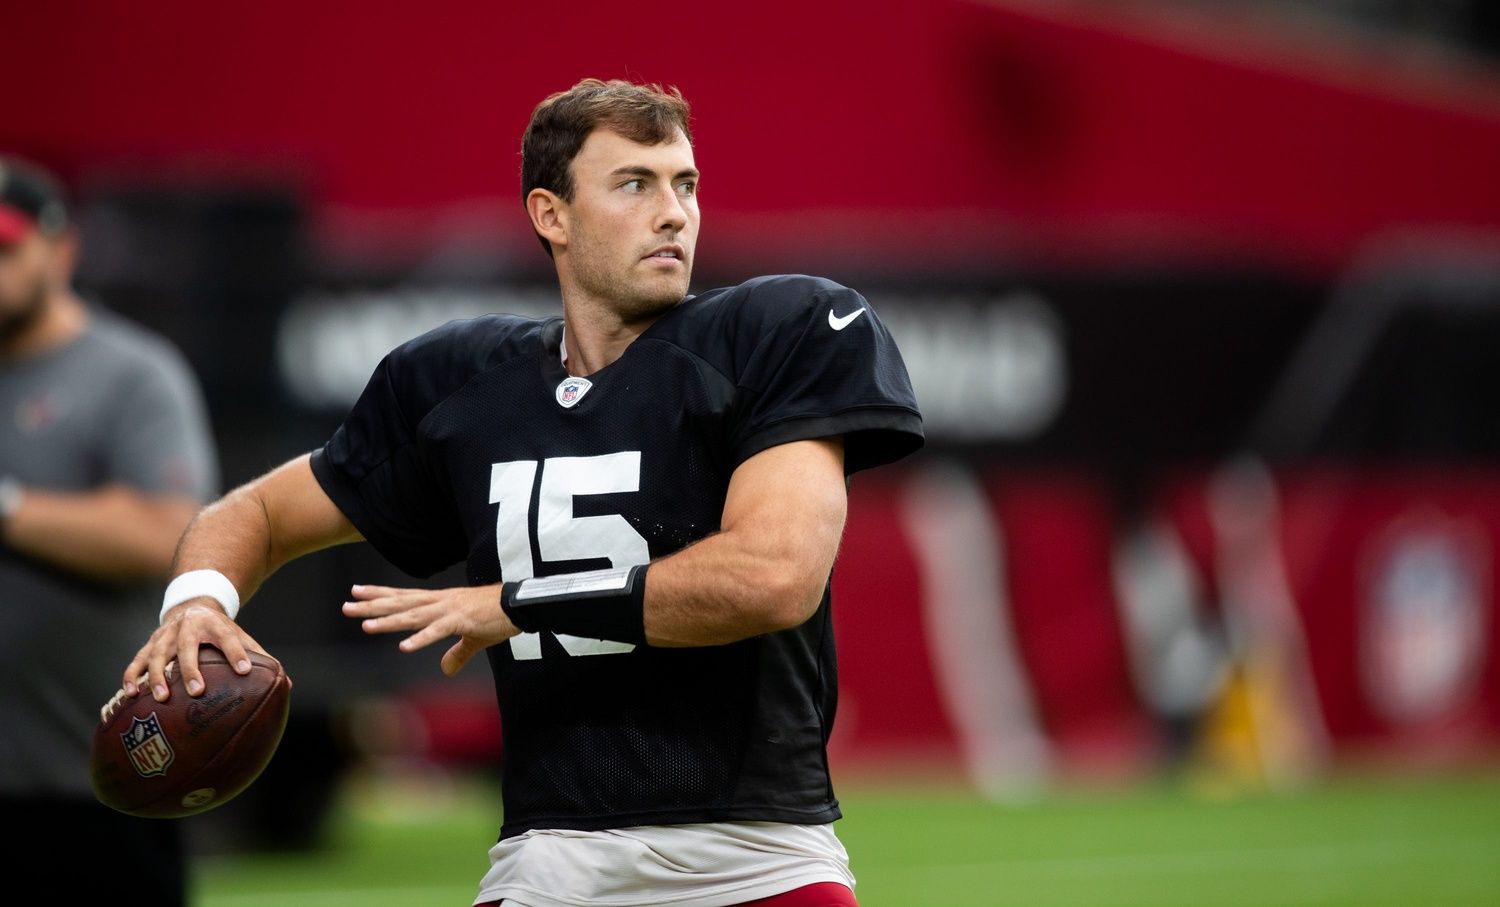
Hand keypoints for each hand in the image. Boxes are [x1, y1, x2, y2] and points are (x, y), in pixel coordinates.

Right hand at [122, 598, 267, 701]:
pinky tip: (131, 694)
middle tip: (196, 691)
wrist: (191, 606)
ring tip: (161, 698)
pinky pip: (137, 660)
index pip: (229, 638)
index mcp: (216, 625)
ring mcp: (166, 635)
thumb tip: (287, 686)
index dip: (237, 653)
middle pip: (188, 647)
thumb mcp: (241, 636)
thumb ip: (260, 658)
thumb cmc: (220, 631)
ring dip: (158, 676)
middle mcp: (189, 628)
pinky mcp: (149, 644)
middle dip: (191, 669)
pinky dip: (132, 676)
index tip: (244, 671)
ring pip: (158, 655)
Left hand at [342, 583, 516, 675]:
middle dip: (373, 605)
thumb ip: (457, 654)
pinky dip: (420, 639)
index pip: (403, 596)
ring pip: (413, 616)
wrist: (519, 605)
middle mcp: (439, 602)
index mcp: (440, 602)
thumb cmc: (497, 617)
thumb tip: (445, 670)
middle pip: (400, 603)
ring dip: (389, 621)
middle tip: (347, 605)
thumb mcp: (473, 637)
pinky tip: (403, 646)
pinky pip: (437, 632)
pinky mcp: (462, 621)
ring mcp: (449, 610)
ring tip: (366, 625)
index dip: (379, 594)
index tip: (356, 591)